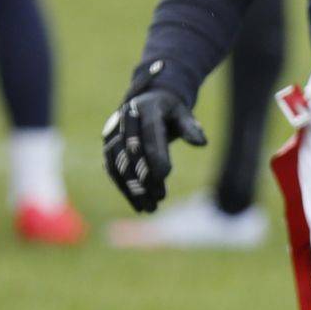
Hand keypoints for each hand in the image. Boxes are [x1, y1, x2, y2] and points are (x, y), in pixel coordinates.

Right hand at [102, 74, 205, 211]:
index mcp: (146, 108)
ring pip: (119, 164)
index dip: (155, 154)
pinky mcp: (108, 146)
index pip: (150, 134)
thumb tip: (201, 143)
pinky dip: (124, 188)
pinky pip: (113, 169)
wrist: (147, 101)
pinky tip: (138, 204)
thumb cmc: (170, 111)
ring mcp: (113, 133)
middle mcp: (125, 120)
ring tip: (149, 208)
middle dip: (144, 177)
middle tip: (159, 198)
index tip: (164, 176)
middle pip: (131, 152)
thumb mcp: (183, 113)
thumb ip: (190, 127)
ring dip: (132, 188)